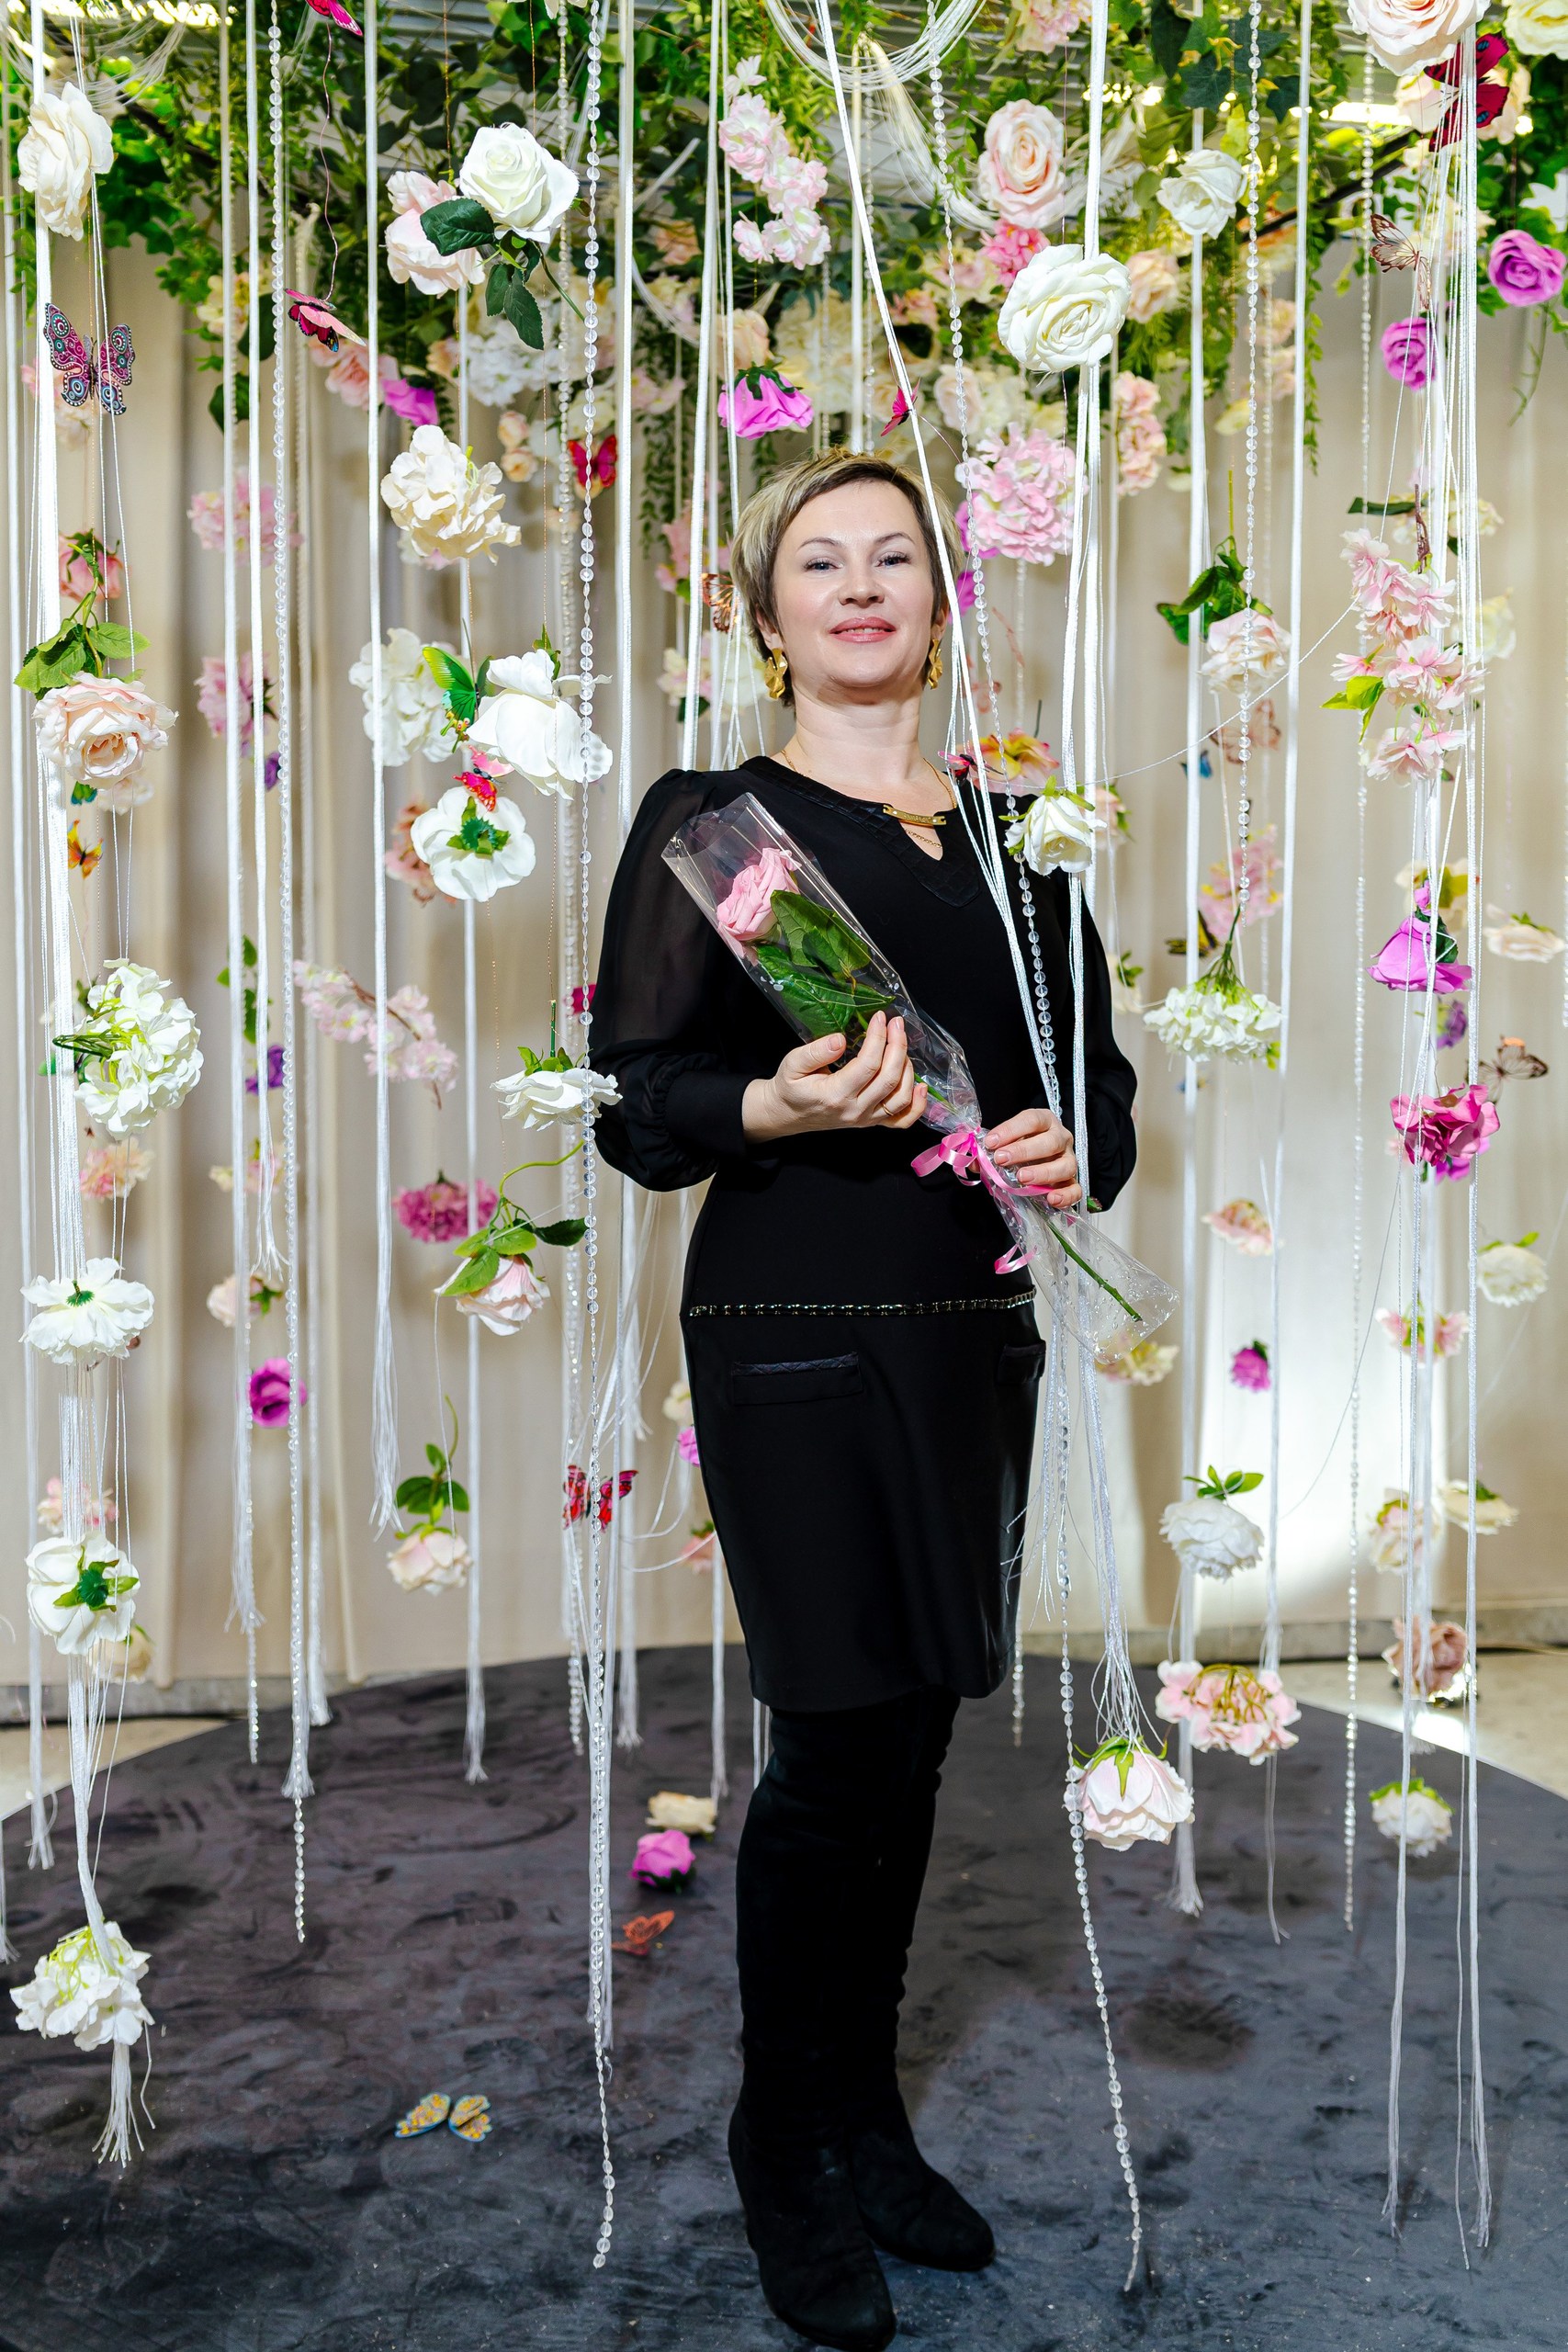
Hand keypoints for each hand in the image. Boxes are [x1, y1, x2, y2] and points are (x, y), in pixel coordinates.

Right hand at [742, 1012, 929, 1142]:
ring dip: (907, 1068)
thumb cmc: (791, 1087)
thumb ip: (814, 1052)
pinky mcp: (871, 1122)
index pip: (867, 1065)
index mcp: (835, 1095)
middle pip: (889, 1079)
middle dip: (897, 1047)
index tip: (879, 1018)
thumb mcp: (792, 1064)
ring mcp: (866, 1119)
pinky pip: (901, 1120)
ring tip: (900, 1045)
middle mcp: (855, 1111)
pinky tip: (922, 1086)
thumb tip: (840, 1040)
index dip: (878, 1038)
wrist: (787, 1113)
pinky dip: (917, 1106)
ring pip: (900, 1098)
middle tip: (896, 1023)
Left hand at [984, 1106, 1079, 1207]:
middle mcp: (1061, 1138)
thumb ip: (988, 1151)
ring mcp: (1069, 1160)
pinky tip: (1050, 1199)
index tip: (990, 1142)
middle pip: (1050, 1141)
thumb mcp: (1004, 1144)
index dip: (1010, 1129)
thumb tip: (972, 1162)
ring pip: (1066, 1165)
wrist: (1035, 1160)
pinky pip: (1076, 1189)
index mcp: (1044, 1121)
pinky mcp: (1072, 1182)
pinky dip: (1065, 1195)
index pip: (1031, 1120)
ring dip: (1043, 1172)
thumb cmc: (1018, 1147)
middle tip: (1001, 1159)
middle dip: (1024, 1150)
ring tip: (1022, 1178)